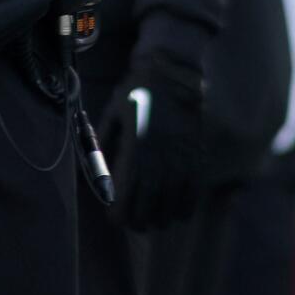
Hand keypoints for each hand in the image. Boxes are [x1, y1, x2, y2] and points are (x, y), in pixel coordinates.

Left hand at [96, 53, 206, 229]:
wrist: (173, 71)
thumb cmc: (136, 92)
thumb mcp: (112, 113)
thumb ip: (104, 145)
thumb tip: (98, 174)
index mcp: (136, 147)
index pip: (128, 194)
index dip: (120, 213)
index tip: (115, 218)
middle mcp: (160, 157)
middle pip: (151, 204)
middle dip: (140, 220)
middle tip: (134, 223)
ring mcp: (181, 157)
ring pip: (174, 201)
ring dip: (163, 217)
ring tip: (155, 221)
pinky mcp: (197, 154)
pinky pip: (194, 189)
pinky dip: (186, 205)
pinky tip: (178, 211)